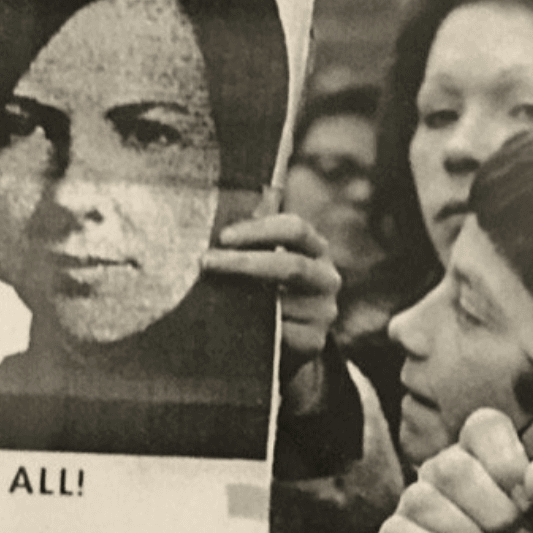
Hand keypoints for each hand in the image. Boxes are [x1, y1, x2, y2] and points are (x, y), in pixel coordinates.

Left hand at [201, 213, 341, 407]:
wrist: (282, 343)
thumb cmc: (268, 287)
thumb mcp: (267, 256)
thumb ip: (261, 229)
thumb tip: (261, 188)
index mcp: (316, 249)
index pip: (296, 229)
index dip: (259, 229)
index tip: (222, 237)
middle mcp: (327, 278)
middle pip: (291, 265)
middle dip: (244, 262)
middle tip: (205, 262)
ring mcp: (324, 311)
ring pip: (282, 303)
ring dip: (243, 298)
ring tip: (208, 294)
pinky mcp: (315, 342)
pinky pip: (281, 333)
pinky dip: (255, 328)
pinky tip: (231, 324)